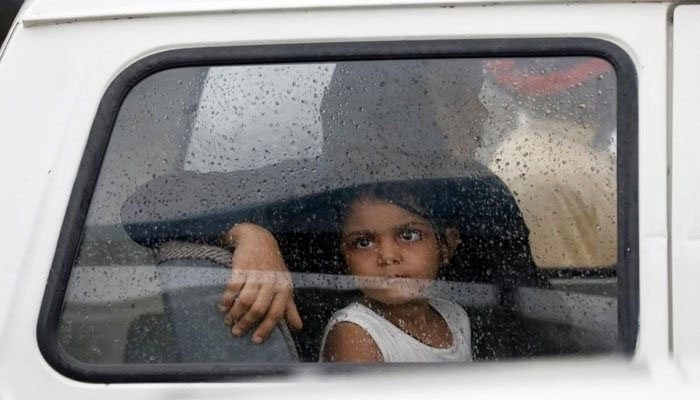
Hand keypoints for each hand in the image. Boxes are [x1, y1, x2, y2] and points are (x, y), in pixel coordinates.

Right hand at [218, 223, 302, 342]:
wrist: (258, 239)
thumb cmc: (273, 265)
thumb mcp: (285, 284)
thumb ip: (290, 307)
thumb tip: (298, 327)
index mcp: (283, 288)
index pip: (276, 313)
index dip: (266, 329)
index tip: (255, 340)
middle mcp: (271, 282)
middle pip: (258, 309)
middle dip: (245, 323)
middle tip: (236, 332)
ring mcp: (256, 274)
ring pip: (245, 300)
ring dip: (234, 313)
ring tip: (228, 320)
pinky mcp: (242, 267)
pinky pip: (233, 288)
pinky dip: (226, 299)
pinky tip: (222, 305)